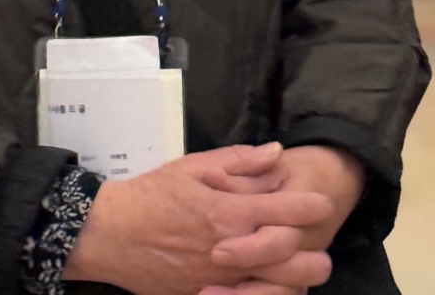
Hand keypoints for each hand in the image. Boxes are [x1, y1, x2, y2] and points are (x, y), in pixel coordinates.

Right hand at [63, 143, 331, 294]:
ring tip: (304, 266)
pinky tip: (270, 281)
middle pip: (290, 260)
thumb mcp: (191, 167)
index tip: (323, 201)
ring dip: (296, 277)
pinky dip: (266, 291)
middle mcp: (230, 251)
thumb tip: (275, 153)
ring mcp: (220, 281)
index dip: (309, 205)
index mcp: (226, 213)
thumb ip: (237, 161)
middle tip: (320, 242)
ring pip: (275, 287)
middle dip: (314, 252)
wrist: (111, 234)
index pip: (283, 211)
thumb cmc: (151, 195)